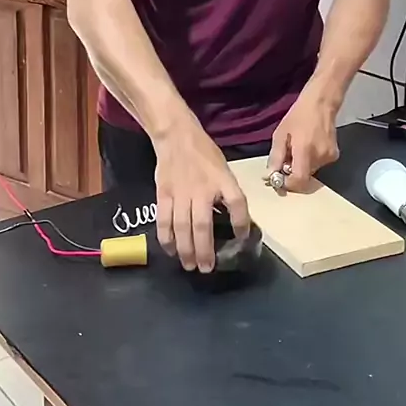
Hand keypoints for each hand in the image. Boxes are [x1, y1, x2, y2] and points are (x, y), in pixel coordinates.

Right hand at [153, 109, 249, 272]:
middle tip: (207, 269)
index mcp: (223, 180)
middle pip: (203, 225)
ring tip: (190, 266)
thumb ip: (227, 193)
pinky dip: (167, 238)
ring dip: (186, 250)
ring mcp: (181, 192)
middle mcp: (202, 189)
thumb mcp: (223, 169)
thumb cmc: (204, 154)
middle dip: (205, 251)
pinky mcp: (163, 194)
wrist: (176, 136)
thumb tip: (234, 221)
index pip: (237, 203)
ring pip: (182, 228)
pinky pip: (164, 220)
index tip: (242, 238)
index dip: (242, 223)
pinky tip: (171, 250)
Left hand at [267, 85, 339, 191]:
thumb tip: (270, 176)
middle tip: (287, 156)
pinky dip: (311, 160)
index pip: (299, 180)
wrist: (321, 103)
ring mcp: (329, 157)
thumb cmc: (298, 115)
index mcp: (305, 151)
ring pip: (310, 170)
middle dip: (292, 171)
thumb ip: (276, 156)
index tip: (280, 178)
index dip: (288, 184)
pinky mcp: (334, 155)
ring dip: (302, 164)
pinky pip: (318, 164)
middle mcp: (319, 157)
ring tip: (298, 147)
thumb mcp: (280, 134)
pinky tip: (309, 145)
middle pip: (303, 176)